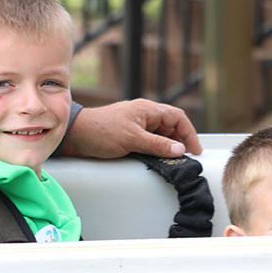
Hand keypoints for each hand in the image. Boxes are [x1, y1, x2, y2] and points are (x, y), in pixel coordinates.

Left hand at [60, 99, 202, 158]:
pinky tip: (159, 161)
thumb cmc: (101, 130)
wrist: (77, 135)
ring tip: (174, 162)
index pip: (177, 117)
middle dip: (181, 142)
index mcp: (147, 109)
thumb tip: (180, 150)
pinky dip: (158, 151)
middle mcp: (144, 116)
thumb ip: (157, 144)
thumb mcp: (132, 138)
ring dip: (169, 148)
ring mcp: (138, 126)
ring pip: (162, 136)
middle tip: (186, 160)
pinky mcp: (131, 137)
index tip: (195, 151)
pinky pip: (152, 143)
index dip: (189, 133)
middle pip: (172, 127)